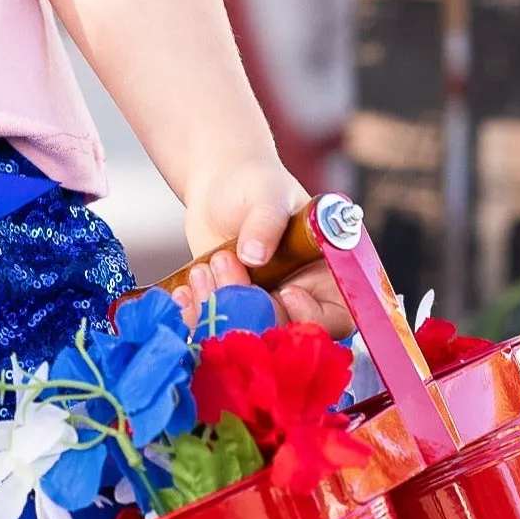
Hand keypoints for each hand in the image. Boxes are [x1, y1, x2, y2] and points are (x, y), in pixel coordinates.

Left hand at [176, 158, 353, 337]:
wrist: (218, 186)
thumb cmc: (254, 184)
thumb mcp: (265, 196)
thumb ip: (265, 222)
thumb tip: (254, 255)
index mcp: (326, 274)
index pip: (335, 317)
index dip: (311, 315)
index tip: (284, 293)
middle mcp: (299, 298)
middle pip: (285, 333)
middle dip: (252, 306)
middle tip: (225, 264)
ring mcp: (263, 307)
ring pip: (246, 334)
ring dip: (219, 308)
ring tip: (203, 270)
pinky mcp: (231, 310)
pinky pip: (217, 330)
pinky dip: (198, 317)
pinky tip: (184, 293)